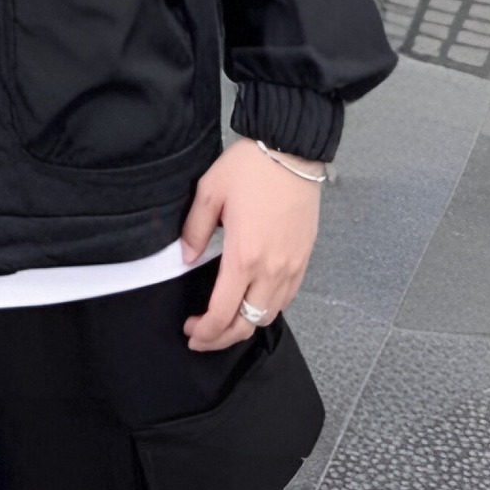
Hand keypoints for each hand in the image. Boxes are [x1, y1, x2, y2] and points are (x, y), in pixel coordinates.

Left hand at [178, 137, 321, 351]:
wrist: (292, 151)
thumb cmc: (251, 168)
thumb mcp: (210, 191)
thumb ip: (195, 230)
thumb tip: (186, 257)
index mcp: (244, 256)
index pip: (223, 312)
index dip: (205, 331)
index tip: (191, 331)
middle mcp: (271, 270)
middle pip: (247, 324)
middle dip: (222, 338)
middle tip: (203, 336)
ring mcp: (292, 267)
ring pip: (269, 315)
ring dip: (245, 325)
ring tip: (225, 320)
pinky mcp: (304, 259)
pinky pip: (287, 298)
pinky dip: (267, 308)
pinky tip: (252, 300)